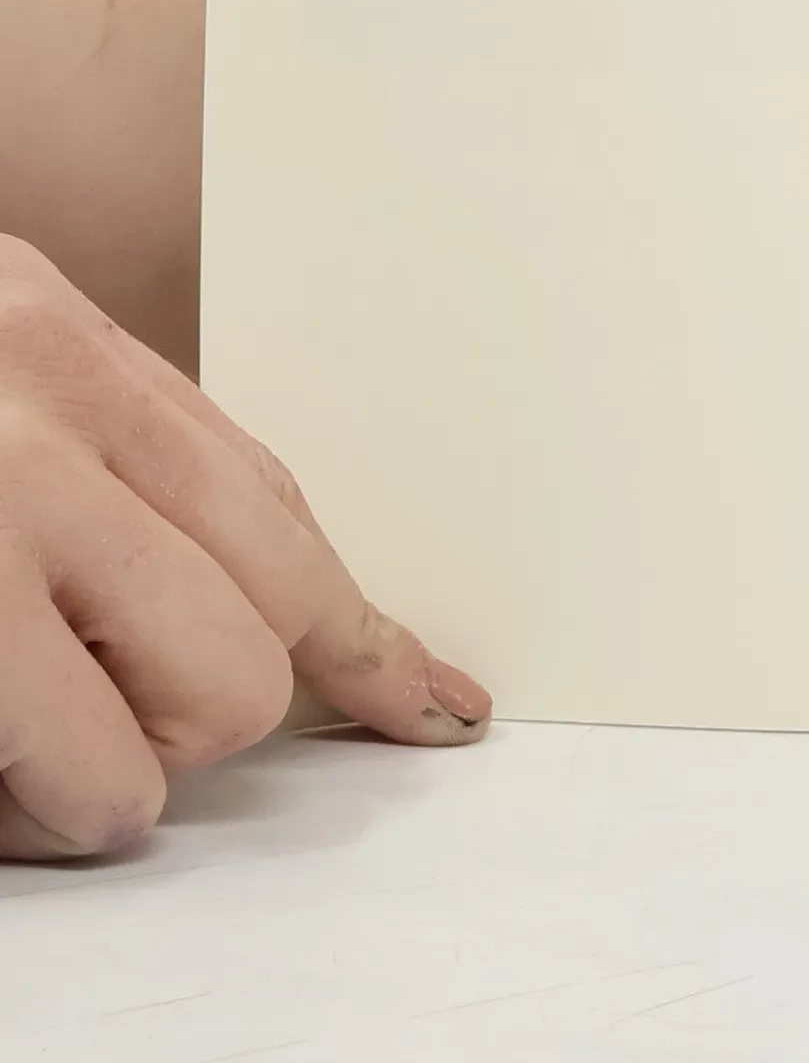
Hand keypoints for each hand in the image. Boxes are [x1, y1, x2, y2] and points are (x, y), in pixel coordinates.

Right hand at [0, 236, 490, 859]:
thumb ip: (96, 453)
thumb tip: (205, 572)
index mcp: (67, 344)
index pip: (273, 495)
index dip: (358, 623)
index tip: (428, 698)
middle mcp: (59, 407)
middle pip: (280, 601)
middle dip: (211, 697)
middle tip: (96, 711)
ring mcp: (8, 500)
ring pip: (220, 690)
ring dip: (128, 760)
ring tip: (26, 745)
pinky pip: (94, 767)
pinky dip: (54, 804)